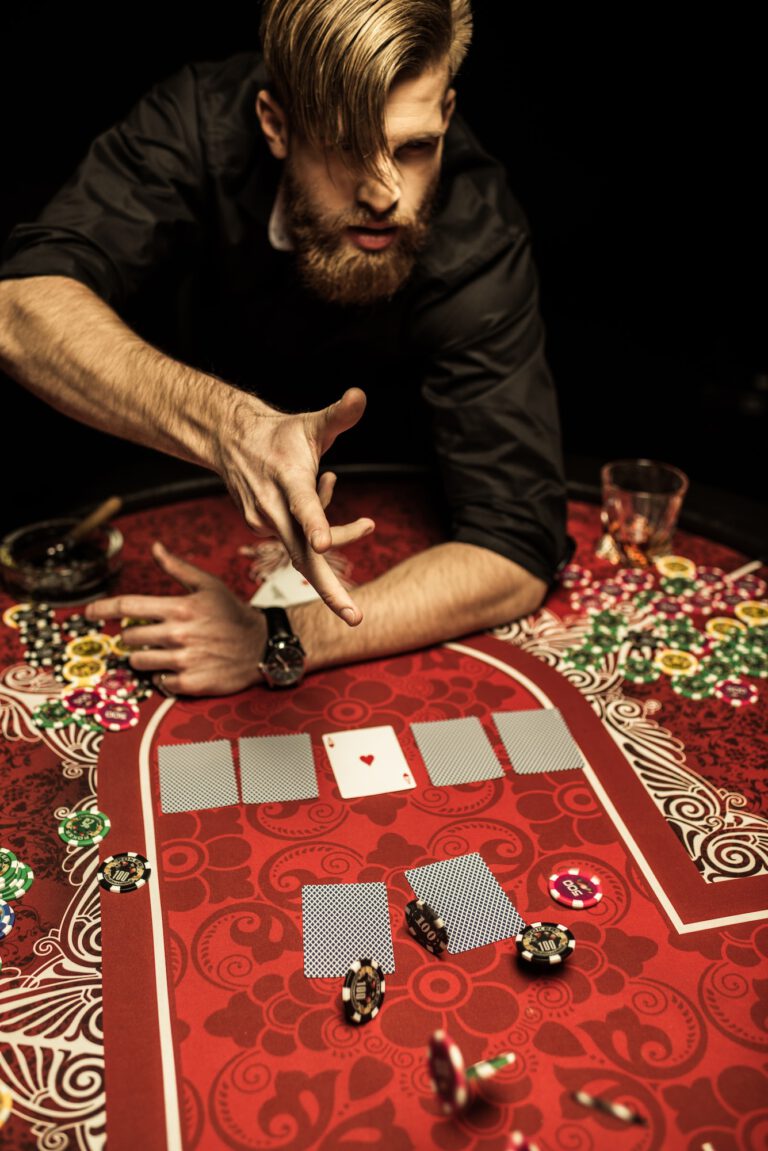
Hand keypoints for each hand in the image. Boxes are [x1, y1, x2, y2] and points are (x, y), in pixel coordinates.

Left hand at [86, 542, 265, 696]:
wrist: (262, 647)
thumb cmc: (233, 614)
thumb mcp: (208, 585)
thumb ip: (177, 567)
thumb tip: (154, 547)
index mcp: (180, 607)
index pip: (129, 607)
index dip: (102, 609)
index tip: (88, 612)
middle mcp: (179, 634)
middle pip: (129, 638)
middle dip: (133, 636)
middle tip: (151, 634)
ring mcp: (185, 660)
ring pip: (139, 662)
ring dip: (144, 658)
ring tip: (164, 651)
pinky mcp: (191, 683)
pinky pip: (159, 682)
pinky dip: (164, 676)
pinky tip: (179, 667)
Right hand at [215, 386, 373, 624]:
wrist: (232, 441)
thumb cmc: (280, 434)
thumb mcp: (312, 423)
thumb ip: (339, 414)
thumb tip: (360, 395)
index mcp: (289, 481)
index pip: (304, 507)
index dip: (316, 525)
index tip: (323, 544)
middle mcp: (274, 509)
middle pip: (304, 557)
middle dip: (330, 590)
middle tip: (355, 618)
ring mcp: (266, 524)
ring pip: (308, 546)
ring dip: (332, 529)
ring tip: (342, 494)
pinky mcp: (264, 530)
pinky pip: (301, 539)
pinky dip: (318, 525)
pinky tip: (319, 489)